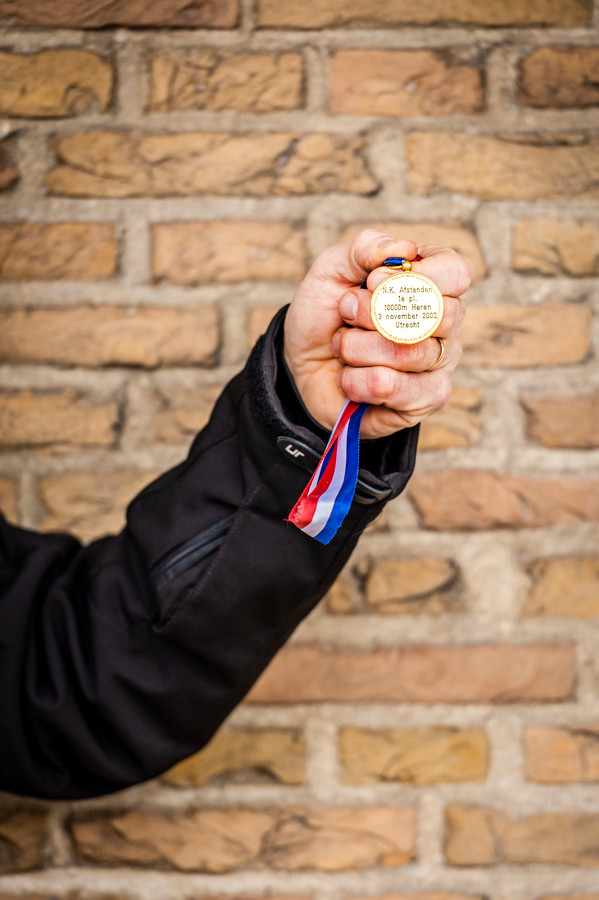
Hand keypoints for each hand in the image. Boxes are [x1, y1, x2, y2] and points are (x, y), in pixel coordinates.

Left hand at [284, 229, 469, 438]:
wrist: (301, 367)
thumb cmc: (325, 315)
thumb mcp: (332, 270)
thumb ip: (365, 248)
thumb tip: (404, 249)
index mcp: (432, 284)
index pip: (455, 274)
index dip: (414, 276)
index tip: (373, 280)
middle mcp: (445, 325)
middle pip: (437, 315)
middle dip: (374, 312)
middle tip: (346, 311)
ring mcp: (439, 366)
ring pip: (408, 353)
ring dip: (355, 348)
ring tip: (342, 346)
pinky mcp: (424, 401)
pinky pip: (391, 387)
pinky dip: (355, 380)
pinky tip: (349, 377)